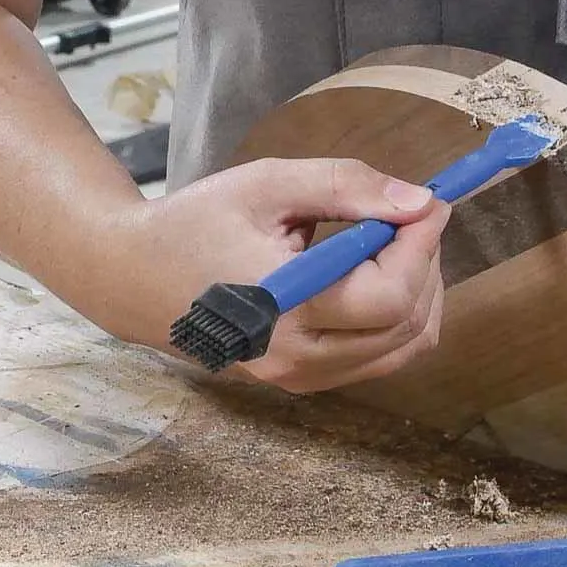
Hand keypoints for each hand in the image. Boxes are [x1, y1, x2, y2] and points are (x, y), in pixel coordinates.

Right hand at [100, 157, 448, 392]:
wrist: (135, 277)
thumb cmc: (197, 221)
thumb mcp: (269, 184)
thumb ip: (345, 187)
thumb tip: (418, 202)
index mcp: (285, 307)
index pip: (388, 296)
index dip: (422, 246)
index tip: (430, 200)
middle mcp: (297, 357)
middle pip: (406, 325)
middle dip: (427, 263)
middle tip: (413, 214)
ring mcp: (300, 378)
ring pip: (403, 349)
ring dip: (421, 292)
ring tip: (398, 240)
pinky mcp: (302, 382)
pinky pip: (378, 359)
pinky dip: (399, 317)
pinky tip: (379, 272)